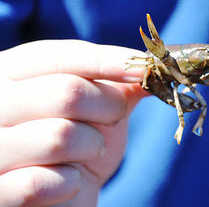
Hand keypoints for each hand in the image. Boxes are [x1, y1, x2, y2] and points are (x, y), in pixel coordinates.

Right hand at [0, 40, 147, 205]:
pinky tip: (69, 182)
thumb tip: (153, 69)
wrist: (59, 198)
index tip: (148, 68)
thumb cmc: (78, 148)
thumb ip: (117, 86)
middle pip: (66, 93)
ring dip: (92, 147)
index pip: (58, 56)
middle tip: (115, 119)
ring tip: (88, 152)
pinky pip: (41, 183)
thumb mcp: (97, 110)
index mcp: (9, 73)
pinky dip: (71, 183)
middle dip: (109, 108)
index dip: (107, 61)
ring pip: (59, 136)